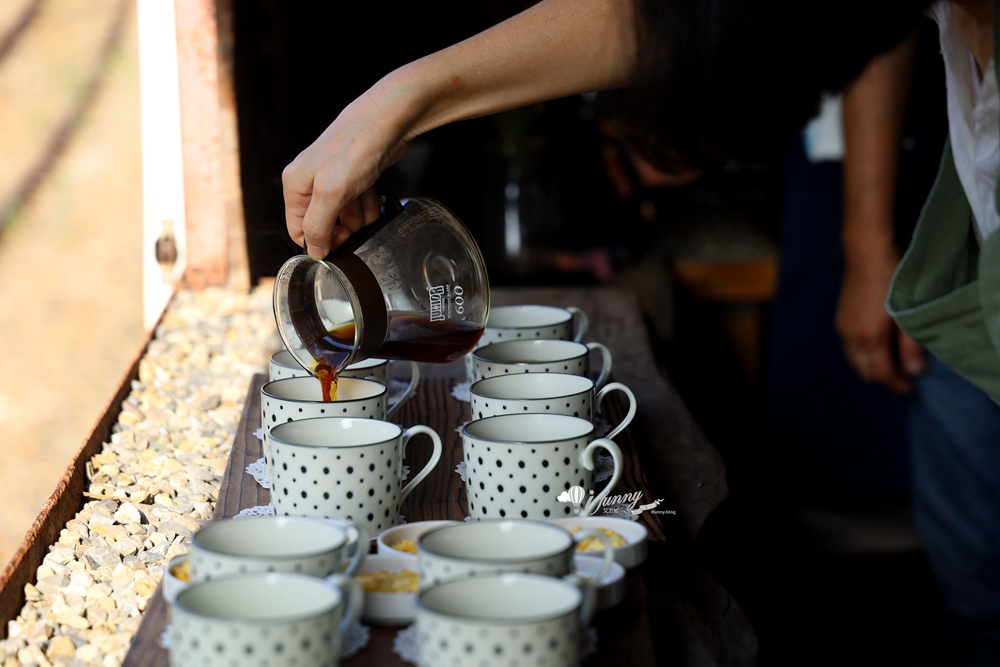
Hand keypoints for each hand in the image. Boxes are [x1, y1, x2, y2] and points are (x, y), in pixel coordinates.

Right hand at [282, 92, 410, 257]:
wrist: (387, 122)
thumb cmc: (356, 148)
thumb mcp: (331, 193)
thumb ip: (318, 225)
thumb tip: (313, 251)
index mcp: (295, 185)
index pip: (298, 230)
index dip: (320, 241)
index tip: (340, 241)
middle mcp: (311, 182)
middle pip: (325, 225)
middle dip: (344, 225)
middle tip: (356, 217)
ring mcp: (333, 179)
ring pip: (345, 216)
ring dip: (360, 214)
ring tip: (366, 197)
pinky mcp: (354, 177)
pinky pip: (360, 203)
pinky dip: (369, 201)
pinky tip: (373, 190)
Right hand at [834, 240, 924, 392]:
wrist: (867, 255)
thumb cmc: (892, 280)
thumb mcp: (907, 314)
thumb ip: (910, 345)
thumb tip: (915, 372)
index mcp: (868, 338)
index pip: (881, 373)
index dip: (897, 384)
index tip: (911, 388)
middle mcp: (851, 338)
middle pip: (865, 372)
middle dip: (884, 378)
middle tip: (904, 377)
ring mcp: (842, 329)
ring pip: (856, 361)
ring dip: (872, 367)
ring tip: (893, 363)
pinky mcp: (840, 320)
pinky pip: (850, 349)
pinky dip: (864, 355)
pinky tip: (878, 346)